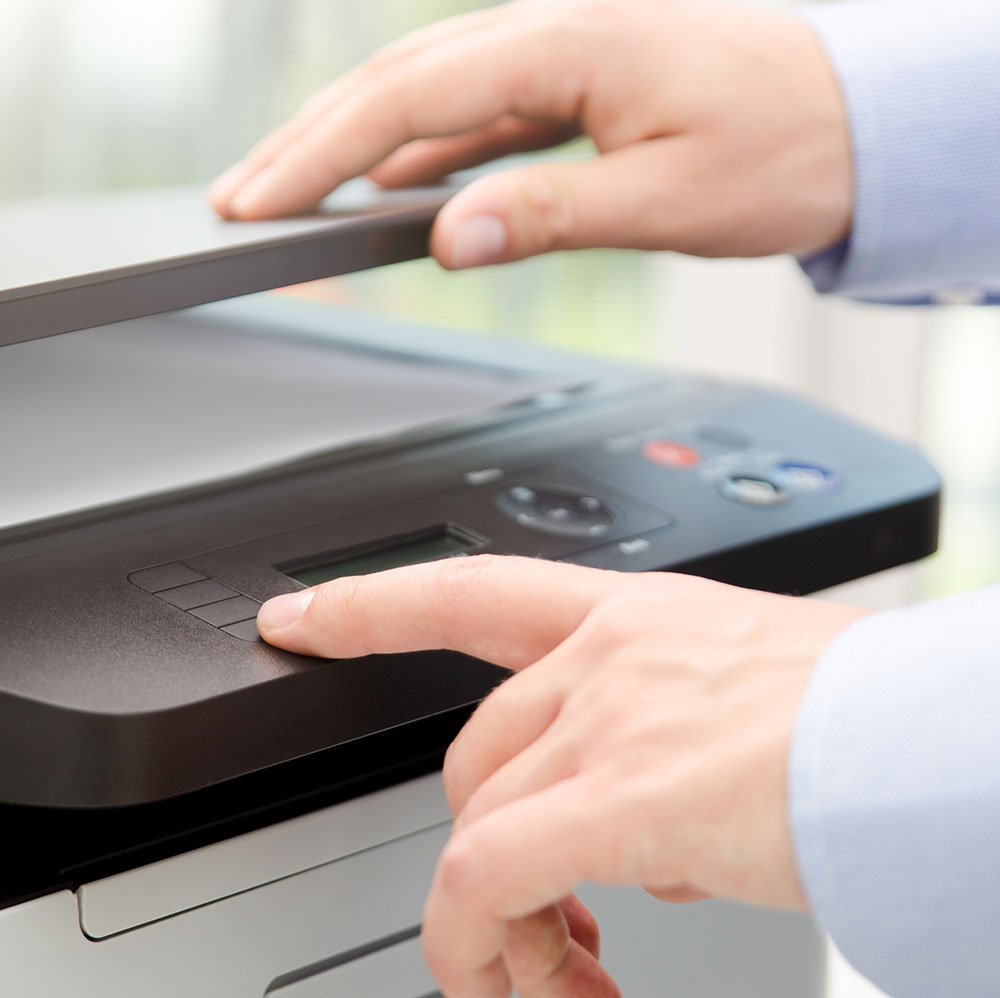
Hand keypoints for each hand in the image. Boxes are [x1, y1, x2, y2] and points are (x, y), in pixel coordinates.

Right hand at [210, 0, 850, 266]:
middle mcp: (551, 32)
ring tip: (286, 193)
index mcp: (570, 43)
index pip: (411, 99)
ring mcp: (555, 58)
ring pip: (424, 95)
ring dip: (350, 145)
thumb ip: (551, 213)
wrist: (853, 119)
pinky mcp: (567, 88)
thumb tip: (449, 236)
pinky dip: (417, 155)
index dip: (322, 154)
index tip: (261, 202)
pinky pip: (471, 117)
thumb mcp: (667, 196)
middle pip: (396, 83)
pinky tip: (385, 189)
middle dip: (306, 142)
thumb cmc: (783, 148)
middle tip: (238, 198)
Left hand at [256, 556, 866, 997]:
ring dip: (503, 917)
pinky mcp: (618, 798)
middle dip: (491, 842)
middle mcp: (607, 652)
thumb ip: (660, 748)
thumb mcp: (744, 695)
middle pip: (473, 754)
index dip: (376, 602)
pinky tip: (541, 992)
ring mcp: (606, 719)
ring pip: (479, 824)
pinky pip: (489, 879)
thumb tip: (634, 844)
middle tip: (546, 918)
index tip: (301, 615)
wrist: (941, 736)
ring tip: (560, 974)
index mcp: (635, 615)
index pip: (473, 590)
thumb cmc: (865, 714)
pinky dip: (484, 948)